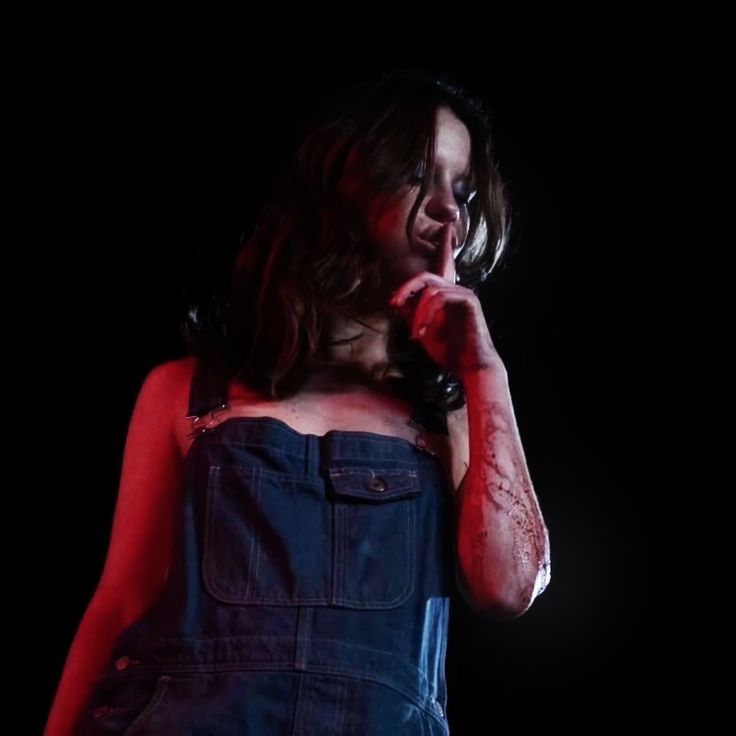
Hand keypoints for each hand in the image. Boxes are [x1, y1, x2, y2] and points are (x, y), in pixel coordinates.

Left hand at [388, 223, 502, 377]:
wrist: (471, 368)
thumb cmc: (451, 352)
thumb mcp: (423, 331)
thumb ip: (412, 314)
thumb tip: (396, 301)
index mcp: (446, 296)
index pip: (434, 272)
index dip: (416, 271)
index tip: (396, 289)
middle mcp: (456, 291)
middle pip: (427, 276)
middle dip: (407, 287)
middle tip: (392, 302)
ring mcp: (464, 294)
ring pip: (431, 288)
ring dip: (417, 312)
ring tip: (414, 332)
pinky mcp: (469, 300)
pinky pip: (440, 297)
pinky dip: (426, 313)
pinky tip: (422, 331)